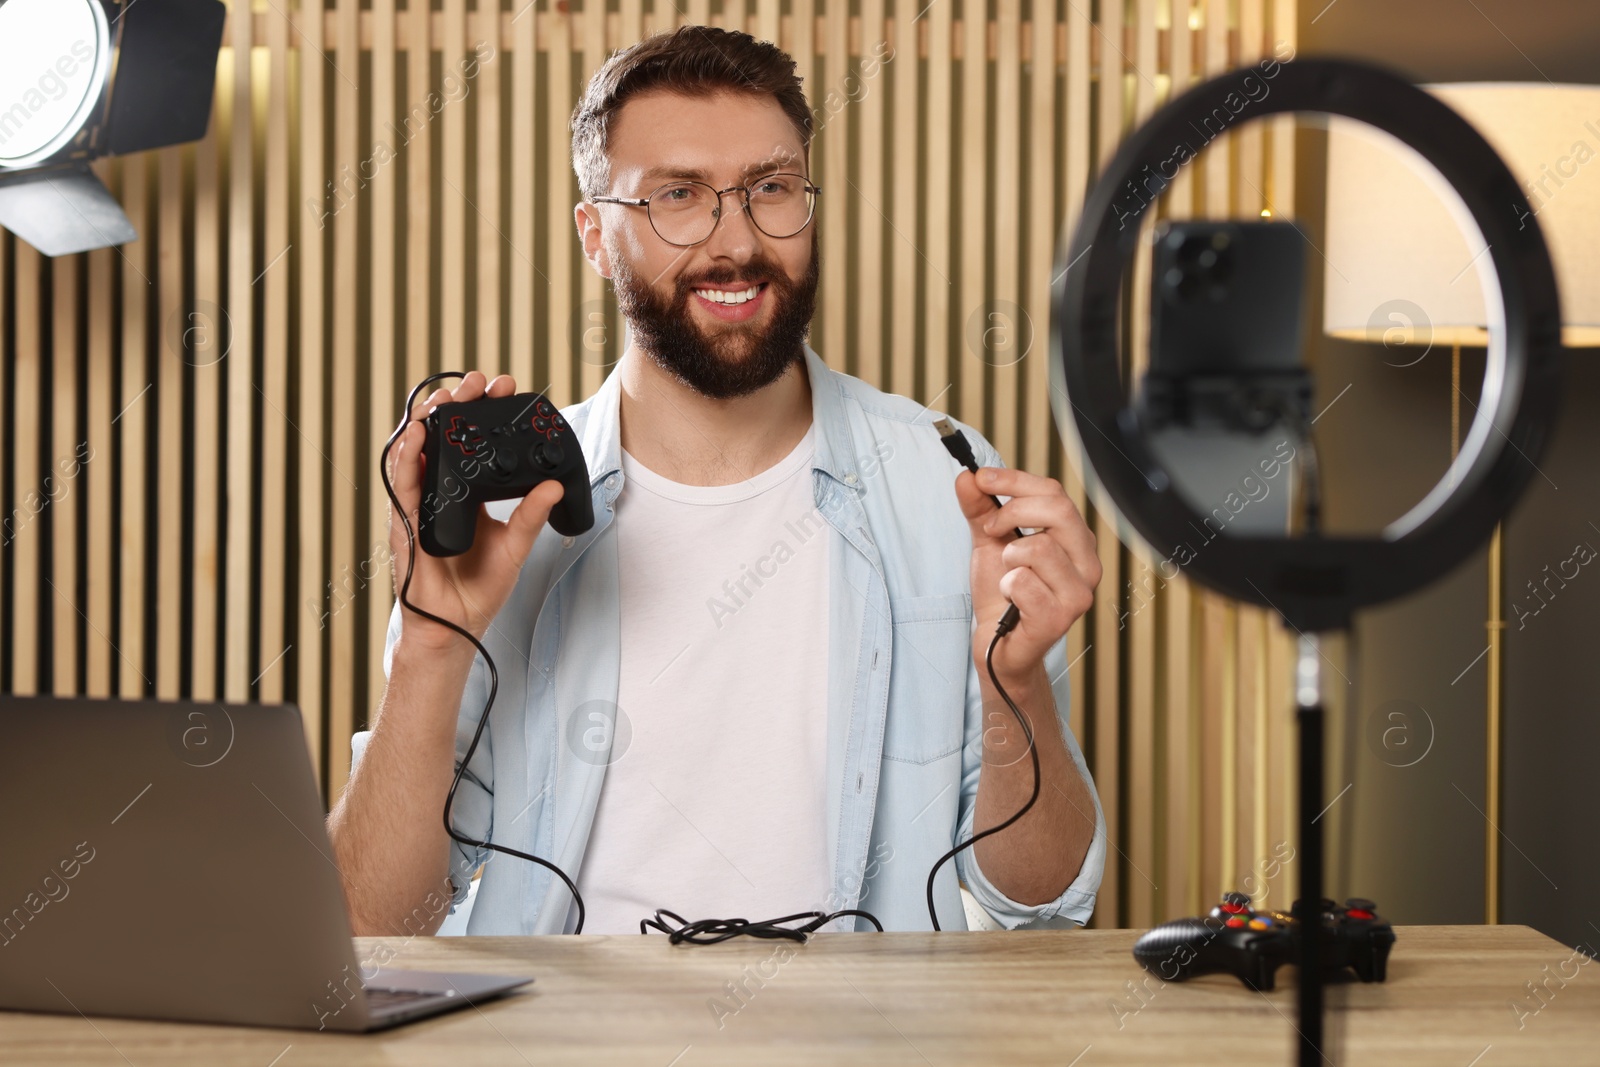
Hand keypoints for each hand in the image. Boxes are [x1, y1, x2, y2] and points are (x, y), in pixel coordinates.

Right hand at [385, 371, 565, 652]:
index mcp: (467, 493)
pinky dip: (407, 457)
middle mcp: (441, 491)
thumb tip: (554, 487)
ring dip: (429, 420)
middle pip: (443, 437)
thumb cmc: (479, 588)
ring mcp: (420, 503)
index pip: (473, 443)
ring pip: (416, 451)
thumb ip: (531, 517)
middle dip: (457, 405)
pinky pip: (402, 483)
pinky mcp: (405, 520)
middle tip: (477, 383)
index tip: (503, 392)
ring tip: (446, 397)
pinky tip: (417, 436)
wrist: (454, 625)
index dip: (484, 415)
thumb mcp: (515, 547)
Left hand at [955, 467, 1101, 691]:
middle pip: (1058, 510)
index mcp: (1076, 541)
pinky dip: (1006, 588)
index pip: (1054, 493)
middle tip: (990, 528)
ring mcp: (1078, 593)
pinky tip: (1010, 600)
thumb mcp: (989, 542)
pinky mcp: (1059, 618)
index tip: (982, 479)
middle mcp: (1087, 564)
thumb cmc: (1002, 596)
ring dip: (1009, 558)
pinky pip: (1024, 583)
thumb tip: (967, 477)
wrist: (997, 646)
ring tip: (1008, 576)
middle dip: (1013, 512)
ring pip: (1041, 547)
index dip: (1015, 480)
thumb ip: (980, 509)